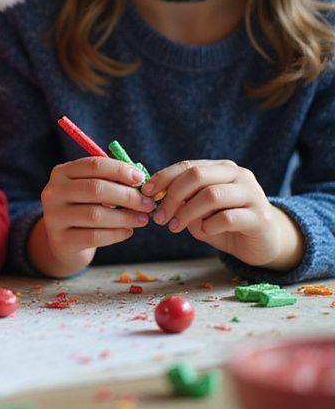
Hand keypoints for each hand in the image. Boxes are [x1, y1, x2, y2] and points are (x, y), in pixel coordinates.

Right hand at [31, 157, 155, 275]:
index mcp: (62, 173)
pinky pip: (94, 236)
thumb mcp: (90, 190)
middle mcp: (54, 192)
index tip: (141, 179)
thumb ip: (110, 182)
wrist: (64, 241)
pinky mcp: (61, 240)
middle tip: (148, 203)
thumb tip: (141, 182)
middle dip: (127, 196)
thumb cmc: (84, 209)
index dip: (119, 170)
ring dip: (125, 217)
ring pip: (95, 214)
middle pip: (95, 188)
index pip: (93, 165)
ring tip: (143, 219)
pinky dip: (116, 234)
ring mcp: (54, 216)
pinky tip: (128, 231)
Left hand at [142, 161, 304, 268]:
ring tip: (175, 227)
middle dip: (172, 196)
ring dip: (187, 212)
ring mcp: (252, 194)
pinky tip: (203, 232)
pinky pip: (228, 218)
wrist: (262, 243)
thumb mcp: (198, 209)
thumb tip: (153, 196)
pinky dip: (209, 225)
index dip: (164, 178)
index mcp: (222, 168)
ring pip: (211, 195)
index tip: (146, 193)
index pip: (187, 165)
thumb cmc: (224, 223)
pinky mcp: (261, 217)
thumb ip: (182, 200)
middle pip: (197, 176)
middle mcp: (239, 175)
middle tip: (160, 217)